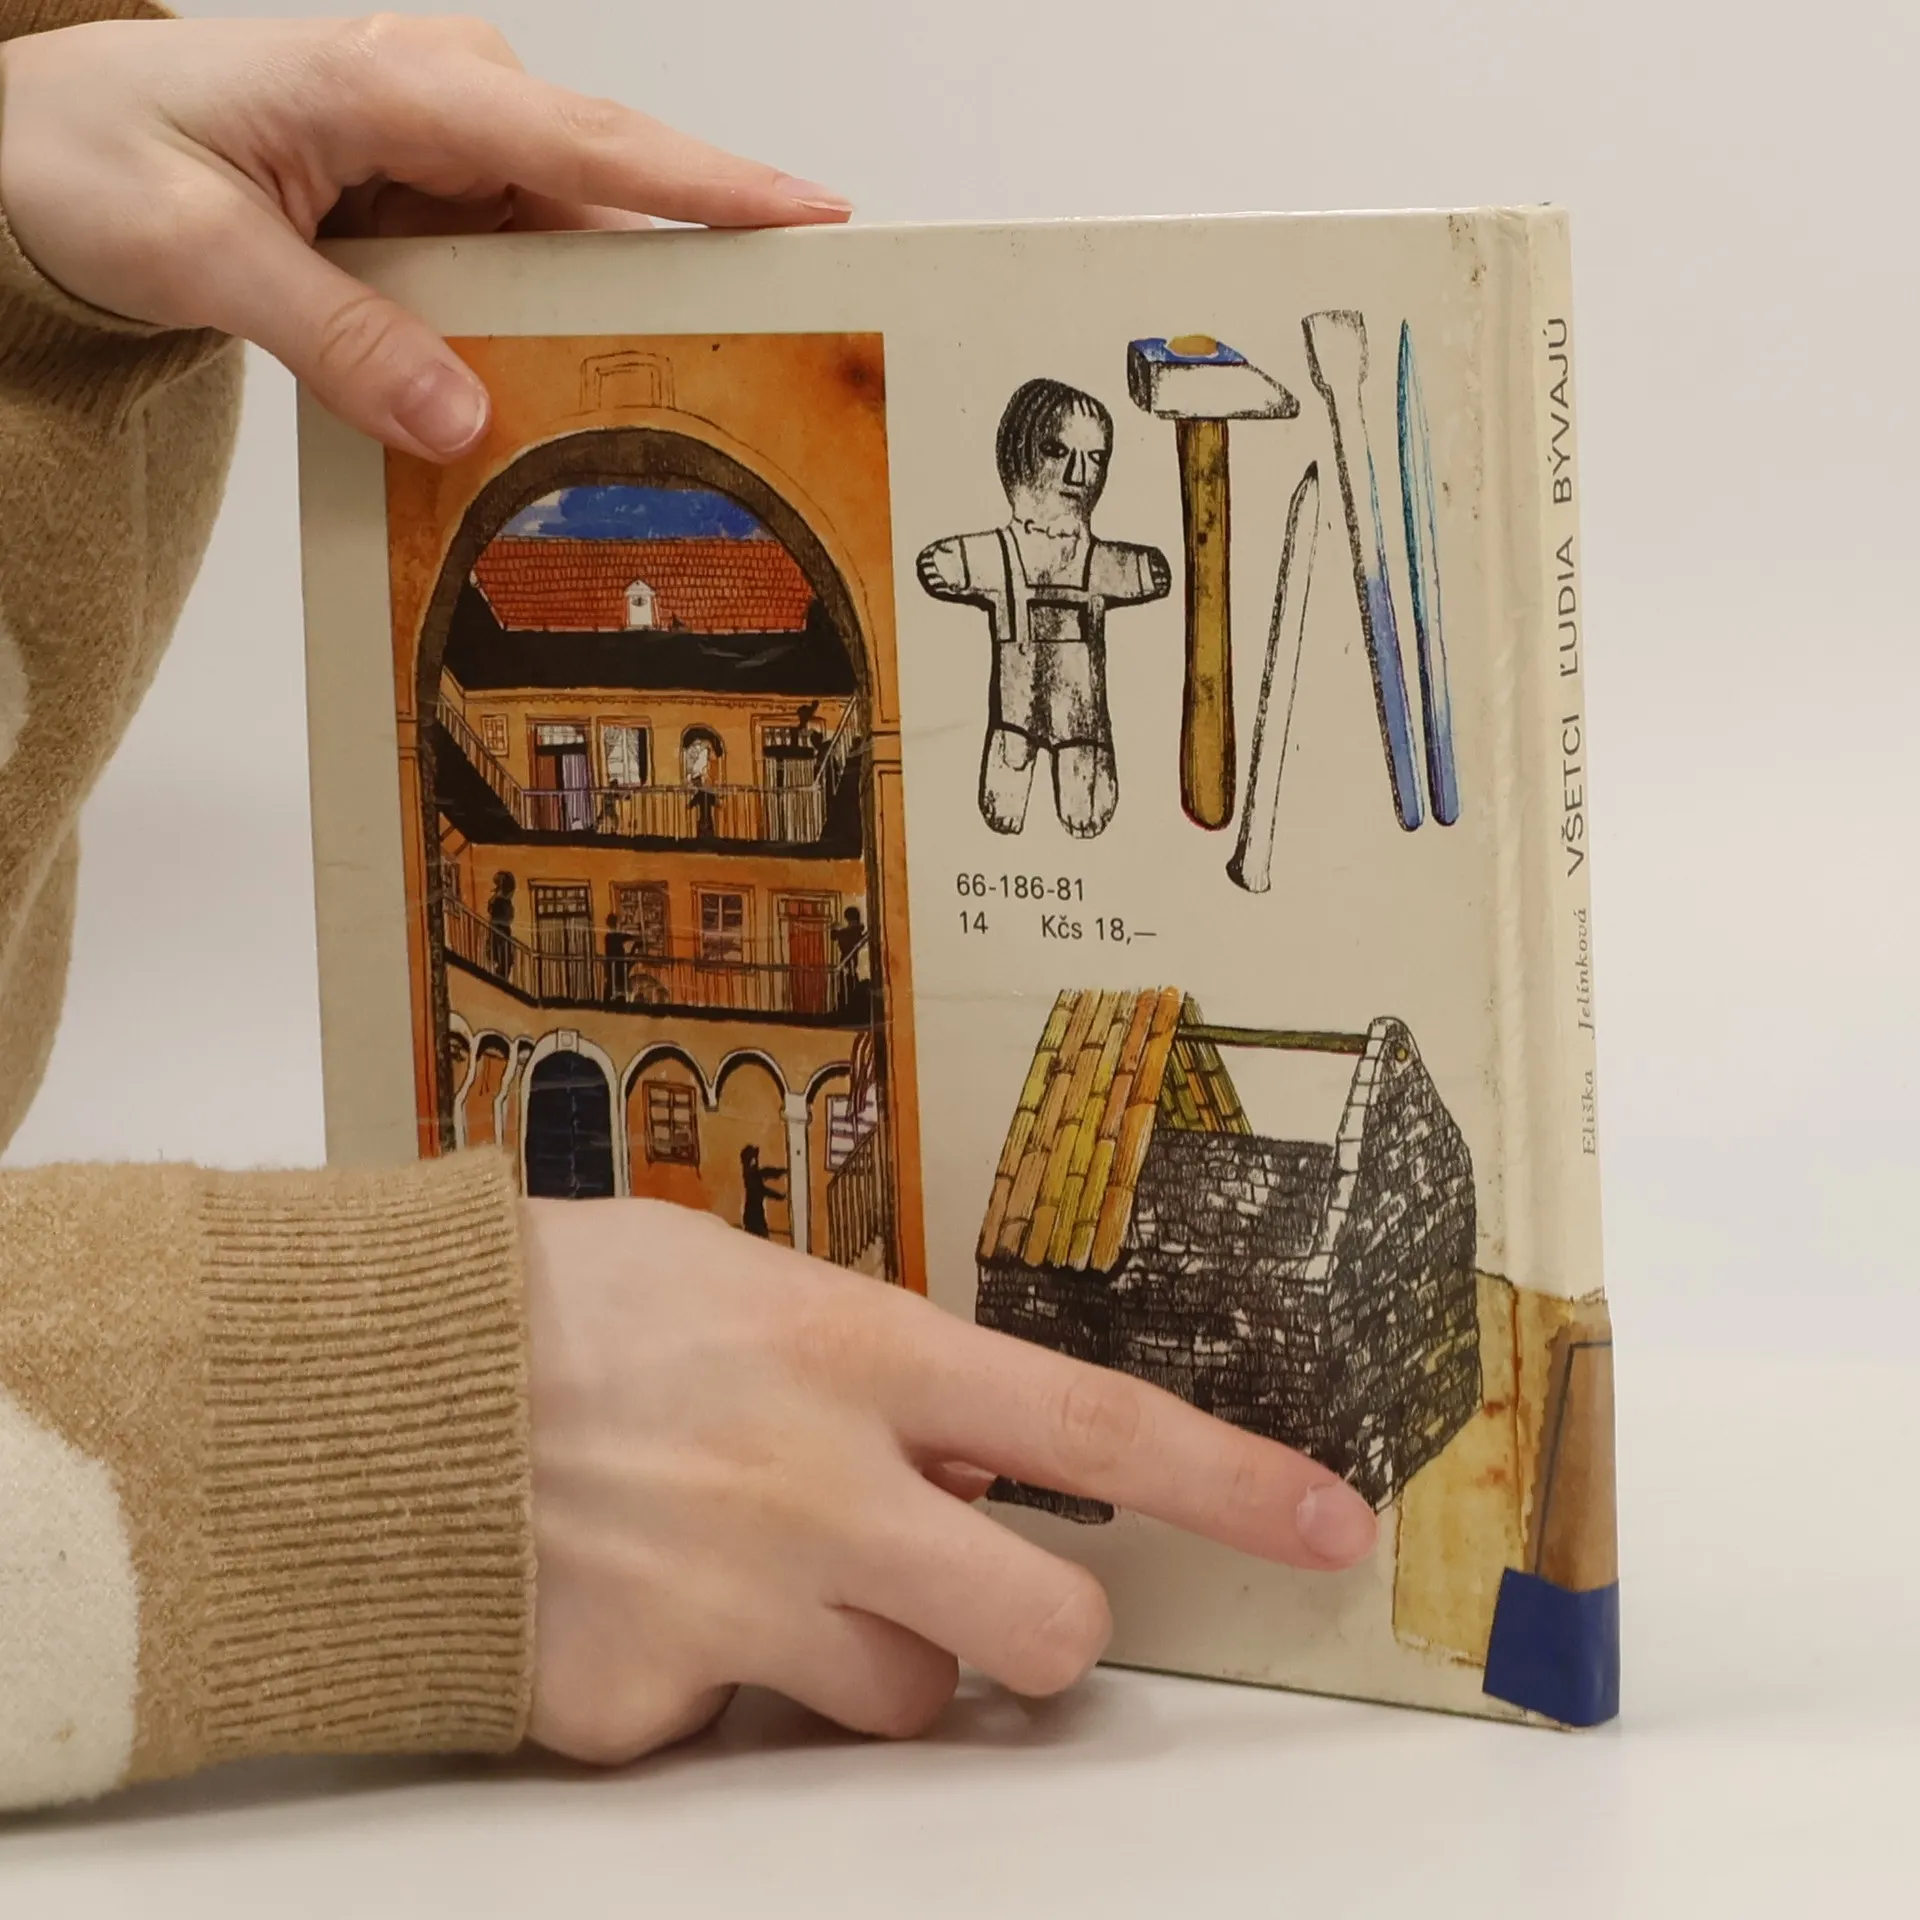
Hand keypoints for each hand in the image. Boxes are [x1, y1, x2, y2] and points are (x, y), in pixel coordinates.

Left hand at [0, 13, 850, 457]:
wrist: (39, 146)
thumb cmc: (90, 152)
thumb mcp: (190, 249)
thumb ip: (332, 335)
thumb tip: (460, 417)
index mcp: (390, 81)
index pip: (583, 139)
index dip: (707, 186)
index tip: (812, 217)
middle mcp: (440, 103)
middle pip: (604, 199)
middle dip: (688, 277)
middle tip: (772, 354)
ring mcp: (446, 153)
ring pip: (572, 246)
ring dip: (605, 325)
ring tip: (663, 404)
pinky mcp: (438, 204)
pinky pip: (524, 273)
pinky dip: (542, 333)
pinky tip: (552, 391)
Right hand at [522, 1197, 1377, 1763]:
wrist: (359, 1387)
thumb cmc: (557, 1298)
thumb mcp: (740, 1277)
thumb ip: (871, 1366)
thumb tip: (966, 1447)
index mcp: (853, 1355)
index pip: (1093, 1424)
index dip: (1229, 1484)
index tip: (1329, 1524)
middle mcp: (817, 1491)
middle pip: (1040, 1633)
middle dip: (1035, 1630)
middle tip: (974, 1589)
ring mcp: (734, 1611)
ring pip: (902, 1703)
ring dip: (864, 1657)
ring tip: (754, 1571)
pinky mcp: (643, 1710)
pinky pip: (740, 1737)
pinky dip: (718, 1691)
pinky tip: (640, 1605)